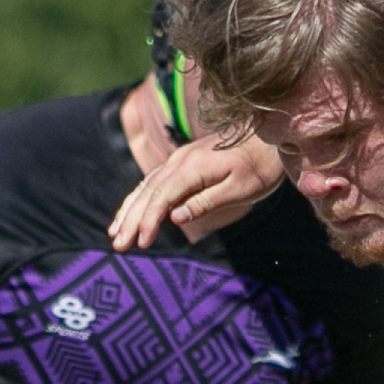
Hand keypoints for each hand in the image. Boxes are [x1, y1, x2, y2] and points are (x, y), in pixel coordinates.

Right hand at [109, 134, 285, 249]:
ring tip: (115, 233)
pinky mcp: (183, 163)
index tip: (141, 243)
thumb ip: (207, 202)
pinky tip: (131, 212)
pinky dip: (140, 198)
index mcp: (193, 167)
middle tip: (119, 246)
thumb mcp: (241, 189)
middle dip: (131, 219)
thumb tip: (175, 217)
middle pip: (148, 192)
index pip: (162, 197)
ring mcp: (179, 160)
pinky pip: (154, 181)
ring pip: (146, 186)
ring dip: (129, 210)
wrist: (268, 137)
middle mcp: (180, 160)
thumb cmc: (260, 167)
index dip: (149, 221)